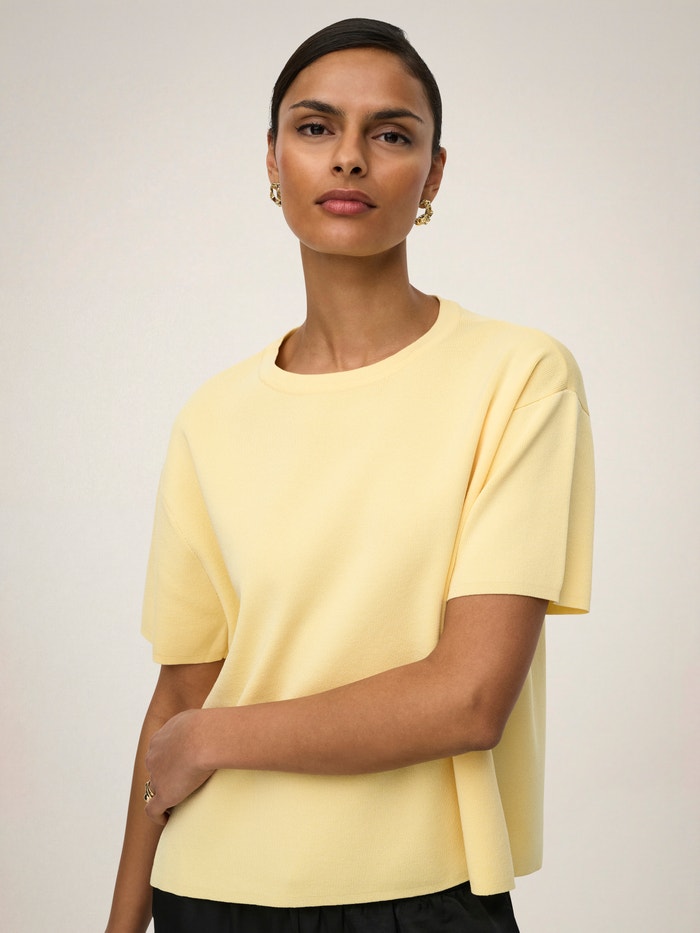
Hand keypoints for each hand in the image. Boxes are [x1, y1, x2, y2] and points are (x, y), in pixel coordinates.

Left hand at [144, 709, 213, 824]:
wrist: (203, 739)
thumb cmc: (206, 726)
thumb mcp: (197, 718)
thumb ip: (195, 724)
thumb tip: (211, 724)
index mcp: (160, 739)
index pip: (159, 752)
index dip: (168, 760)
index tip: (180, 764)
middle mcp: (153, 758)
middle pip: (155, 770)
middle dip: (165, 776)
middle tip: (182, 782)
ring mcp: (157, 777)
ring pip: (155, 789)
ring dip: (164, 794)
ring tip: (177, 801)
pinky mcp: (164, 795)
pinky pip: (153, 810)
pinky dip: (158, 816)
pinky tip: (166, 819)